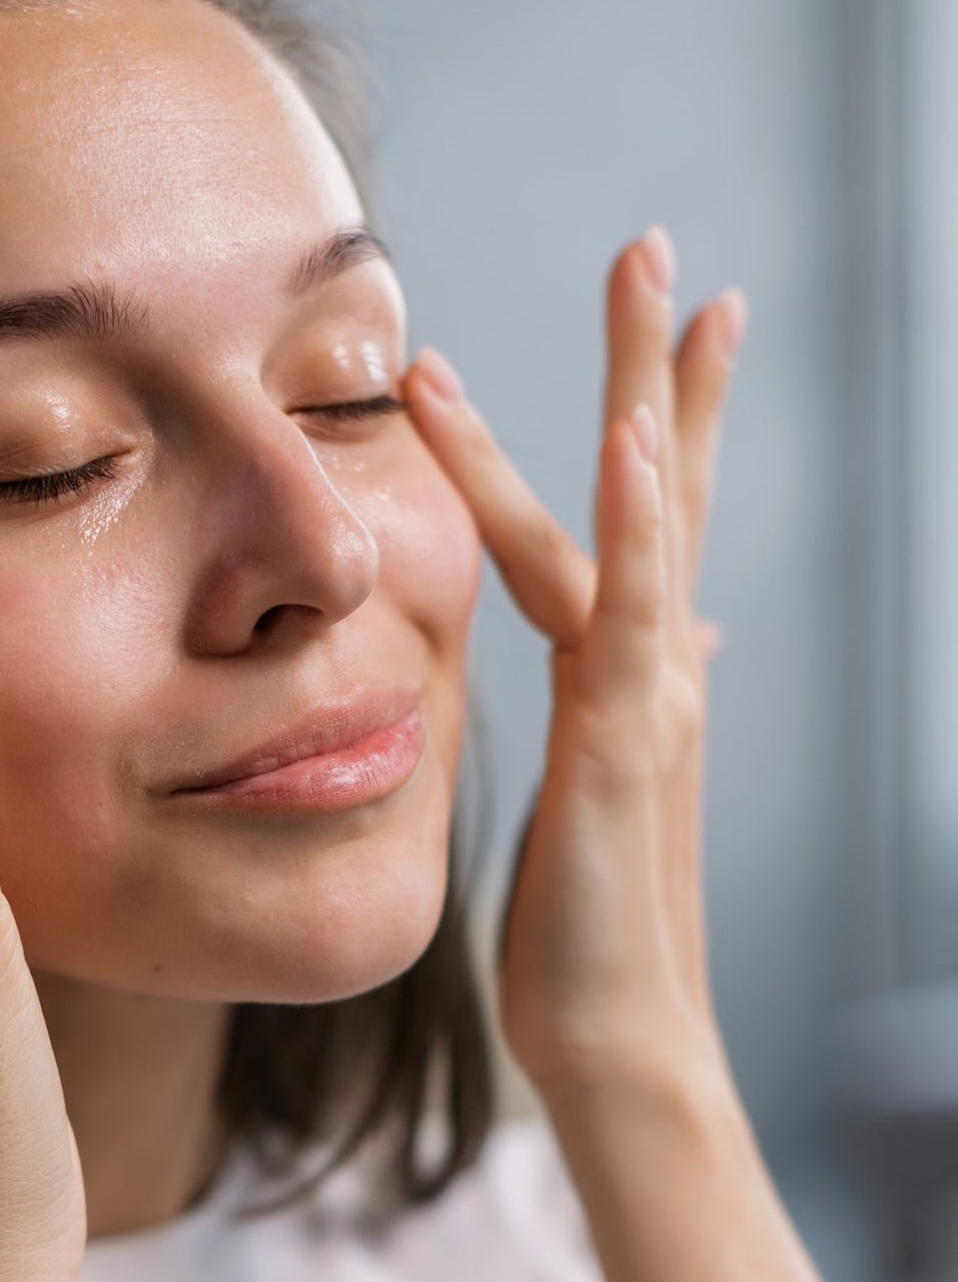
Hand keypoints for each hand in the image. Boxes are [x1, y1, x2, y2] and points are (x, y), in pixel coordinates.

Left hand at [402, 227, 746, 1104]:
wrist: (615, 1033)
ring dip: (644, 400)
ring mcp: (647, 698)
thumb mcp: (614, 781)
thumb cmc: (596, 918)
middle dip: (658, 367)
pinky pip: (629, 617)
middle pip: (661, 488)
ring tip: (651, 285)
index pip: (650, 517)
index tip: (679, 316)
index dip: (667, 412)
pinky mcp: (623, 745)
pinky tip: (636, 445)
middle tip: (658, 248)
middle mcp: (652, 665)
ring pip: (644, 524)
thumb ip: (639, 692)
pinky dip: (638, 527)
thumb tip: (684, 632)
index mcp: (632, 670)